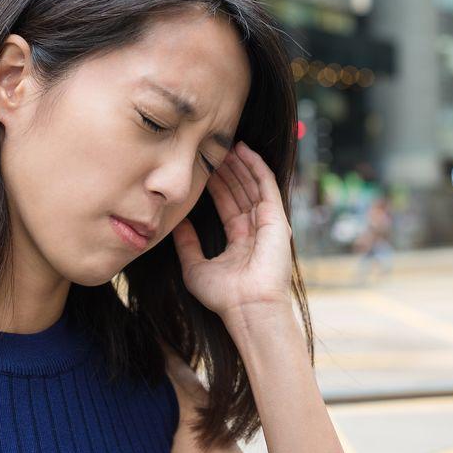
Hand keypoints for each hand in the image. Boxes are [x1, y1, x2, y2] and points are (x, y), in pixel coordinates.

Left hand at [171, 141, 293, 318]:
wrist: (247, 307)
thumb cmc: (224, 296)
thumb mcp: (194, 267)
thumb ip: (186, 244)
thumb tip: (176, 223)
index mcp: (240, 241)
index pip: (228, 205)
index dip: (217, 185)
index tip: (204, 168)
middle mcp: (256, 230)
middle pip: (241, 191)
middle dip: (228, 170)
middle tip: (214, 149)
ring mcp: (268, 224)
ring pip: (253, 185)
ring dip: (241, 165)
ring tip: (228, 145)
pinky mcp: (277, 219)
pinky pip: (267, 186)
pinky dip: (257, 168)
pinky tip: (246, 152)